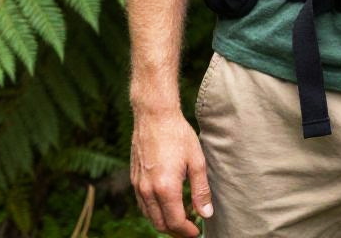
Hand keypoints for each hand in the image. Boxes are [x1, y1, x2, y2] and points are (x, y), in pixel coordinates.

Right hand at [131, 108, 212, 236]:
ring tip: (182, 217)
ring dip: (165, 222)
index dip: (187, 232)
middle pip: (160, 224)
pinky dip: (155, 211)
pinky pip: (143, 205)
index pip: (175, 223)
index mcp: (166, 188)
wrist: (154, 115)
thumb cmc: (178, 134)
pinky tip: (167, 204)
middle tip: (191, 228)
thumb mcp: (196, 160)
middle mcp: (148, 191)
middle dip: (176, 231)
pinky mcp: (134, 179)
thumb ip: (201, 190)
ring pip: (150, 216)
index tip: (197, 232)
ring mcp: (138, 186)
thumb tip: (206, 213)